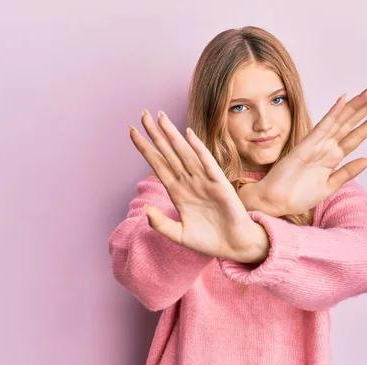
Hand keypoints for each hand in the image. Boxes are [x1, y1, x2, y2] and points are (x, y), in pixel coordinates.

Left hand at [129, 110, 269, 262]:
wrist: (234, 247)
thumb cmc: (209, 240)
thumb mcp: (179, 235)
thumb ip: (161, 224)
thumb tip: (145, 210)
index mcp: (178, 191)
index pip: (158, 164)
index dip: (145, 148)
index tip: (131, 132)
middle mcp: (189, 182)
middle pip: (169, 153)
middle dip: (156, 134)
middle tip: (143, 113)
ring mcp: (205, 182)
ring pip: (185, 154)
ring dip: (173, 136)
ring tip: (160, 118)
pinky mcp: (220, 186)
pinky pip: (208, 164)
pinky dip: (199, 150)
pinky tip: (189, 135)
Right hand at [240, 86, 366, 216]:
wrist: (276, 202)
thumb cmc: (297, 196)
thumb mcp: (330, 186)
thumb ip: (349, 172)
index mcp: (333, 157)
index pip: (355, 135)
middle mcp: (326, 147)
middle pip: (351, 123)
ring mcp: (316, 144)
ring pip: (340, 121)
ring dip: (355, 106)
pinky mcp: (305, 146)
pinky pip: (322, 127)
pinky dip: (332, 114)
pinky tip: (342, 101)